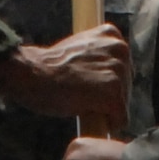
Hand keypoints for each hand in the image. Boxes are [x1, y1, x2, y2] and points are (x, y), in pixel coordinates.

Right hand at [0, 26, 130, 129]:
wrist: (32, 74)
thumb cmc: (49, 67)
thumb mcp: (80, 49)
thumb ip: (98, 56)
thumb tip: (105, 74)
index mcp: (112, 36)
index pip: (123, 68)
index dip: (106, 81)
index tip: (88, 84)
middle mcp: (120, 49)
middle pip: (126, 86)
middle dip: (109, 96)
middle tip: (82, 93)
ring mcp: (118, 71)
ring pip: (123, 103)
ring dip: (106, 110)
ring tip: (82, 102)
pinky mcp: (113, 93)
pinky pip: (120, 118)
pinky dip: (108, 124)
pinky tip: (89, 115)